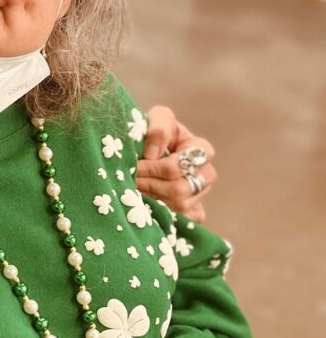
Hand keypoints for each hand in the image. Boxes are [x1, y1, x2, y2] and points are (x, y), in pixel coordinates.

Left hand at [136, 106, 216, 221]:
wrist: (146, 148)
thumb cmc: (155, 130)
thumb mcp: (158, 117)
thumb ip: (159, 128)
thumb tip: (153, 153)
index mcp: (201, 150)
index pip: (178, 166)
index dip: (154, 168)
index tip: (136, 165)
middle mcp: (206, 174)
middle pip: (179, 190)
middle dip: (151, 185)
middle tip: (132, 180)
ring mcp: (201, 194)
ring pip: (179, 206)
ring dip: (154, 198)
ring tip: (137, 189)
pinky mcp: (194, 211)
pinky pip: (185, 220)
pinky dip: (166, 215)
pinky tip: (150, 205)